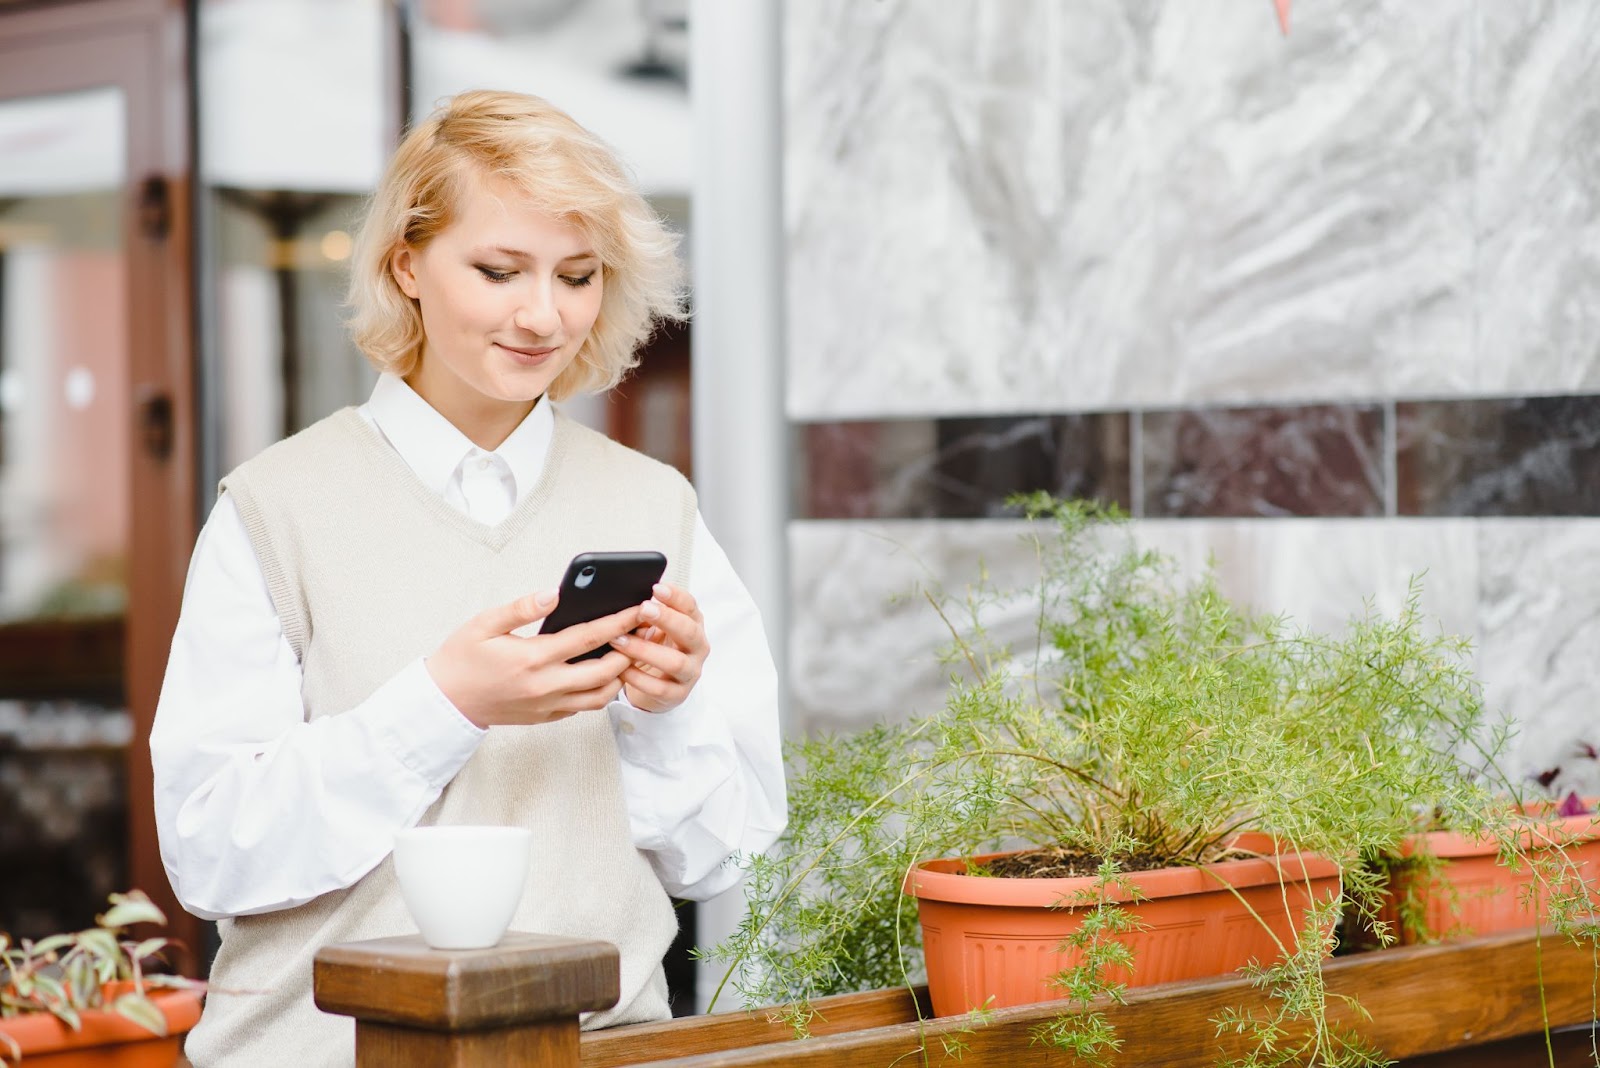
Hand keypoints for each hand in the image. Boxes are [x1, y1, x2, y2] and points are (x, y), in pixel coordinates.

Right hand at [426, 590, 646, 728]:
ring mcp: (548, 706)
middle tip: (641, 632)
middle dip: (629, 650)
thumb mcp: (484, 624)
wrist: (446, 701)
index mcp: (532, 658)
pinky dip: (600, 691)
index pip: (587, 638)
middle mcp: (545, 686)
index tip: (637, 610)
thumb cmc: (462, 658)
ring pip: (600, 696)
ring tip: (627, 653)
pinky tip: (602, 672)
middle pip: (605, 671)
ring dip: (619, 675)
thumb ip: (520, 608)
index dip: (618, 622)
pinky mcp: (546, 717)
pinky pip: (584, 707)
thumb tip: (553, 594)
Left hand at [617, 583, 708, 713]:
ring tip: (620, 641)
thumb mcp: (655, 627)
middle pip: (689, 631)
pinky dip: (638, 678)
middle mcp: (697, 648)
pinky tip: (621, 669)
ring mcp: (690, 673)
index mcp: (693, 624)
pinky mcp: (677, 695)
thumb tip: (627, 596)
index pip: (690, 607)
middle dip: (667, 619)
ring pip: (675, 662)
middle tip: (643, 609)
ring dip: (645, 650)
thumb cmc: (656, 648)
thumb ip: (649, 613)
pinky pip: (659, 688)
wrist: (659, 686)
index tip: (656, 587)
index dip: (675, 596)